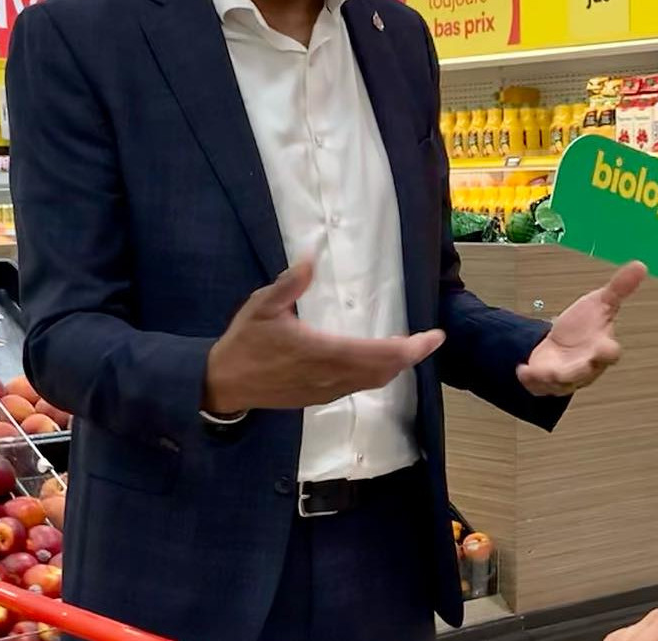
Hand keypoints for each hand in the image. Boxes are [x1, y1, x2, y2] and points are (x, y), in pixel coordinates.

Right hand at [204, 259, 445, 413]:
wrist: (223, 384)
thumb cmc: (244, 342)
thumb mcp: (261, 305)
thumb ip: (289, 284)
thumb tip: (310, 258)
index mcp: (322, 352)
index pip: (378, 354)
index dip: (411, 348)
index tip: (434, 337)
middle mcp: (330, 376)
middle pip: (383, 371)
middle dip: (410, 356)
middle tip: (430, 339)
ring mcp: (326, 390)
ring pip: (372, 382)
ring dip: (395, 366)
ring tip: (409, 347)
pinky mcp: (319, 397)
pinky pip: (358, 386)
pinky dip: (377, 374)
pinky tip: (379, 362)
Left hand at [517, 261, 646, 395]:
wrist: (561, 343)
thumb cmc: (585, 327)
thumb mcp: (601, 303)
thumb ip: (619, 288)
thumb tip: (641, 265)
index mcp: (601, 349)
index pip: (610, 354)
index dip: (609, 352)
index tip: (608, 348)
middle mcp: (585, 367)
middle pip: (584, 373)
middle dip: (578, 371)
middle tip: (568, 368)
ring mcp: (565, 376)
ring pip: (560, 382)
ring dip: (551, 378)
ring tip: (542, 371)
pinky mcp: (545, 380)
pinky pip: (538, 385)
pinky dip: (530, 379)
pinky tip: (522, 369)